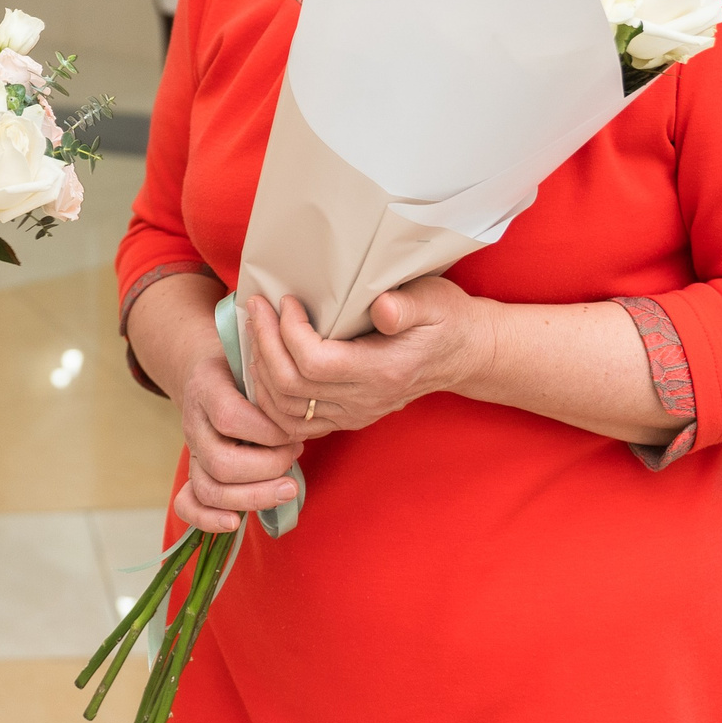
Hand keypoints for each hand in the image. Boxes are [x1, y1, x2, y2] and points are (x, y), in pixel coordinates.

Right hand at [169, 349, 301, 535]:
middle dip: (267, 467)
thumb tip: (313, 410)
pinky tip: (236, 522)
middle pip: (221, 462)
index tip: (296, 432)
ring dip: (253, 496)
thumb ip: (276, 381)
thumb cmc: (246, 369)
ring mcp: (191, 452)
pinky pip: (187, 504)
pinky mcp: (193, 473)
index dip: (267, 432)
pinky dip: (208, 519)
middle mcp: (193, 422)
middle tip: (296, 455)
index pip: (230, 417)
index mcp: (207, 387)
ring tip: (289, 488)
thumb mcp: (258, 360)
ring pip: (208, 488)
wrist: (213, 376)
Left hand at [242, 282, 489, 440]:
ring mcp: (354, 413)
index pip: (315, 363)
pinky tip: (264, 365)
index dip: (288, 333)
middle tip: (257, 308)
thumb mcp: (434, 301)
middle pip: (292, 388)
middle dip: (264, 345)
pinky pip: (295, 423)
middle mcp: (365, 400)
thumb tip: (382, 309)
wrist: (465, 354)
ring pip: (286, 411)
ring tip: (256, 331)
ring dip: (261, 371)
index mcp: (382, 370)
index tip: (284, 299)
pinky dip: (270, 398)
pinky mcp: (347, 417)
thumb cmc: (447, 319)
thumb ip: (408, 306)